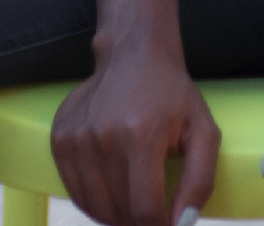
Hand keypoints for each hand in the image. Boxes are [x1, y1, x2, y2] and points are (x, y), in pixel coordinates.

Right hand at [51, 41, 220, 225]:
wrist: (132, 55)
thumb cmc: (172, 94)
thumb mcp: (203, 131)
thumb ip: (200, 181)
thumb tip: (182, 224)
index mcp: (140, 135)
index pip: (144, 210)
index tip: (169, 224)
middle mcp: (102, 137)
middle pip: (119, 213)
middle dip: (141, 222)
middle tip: (155, 211)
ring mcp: (76, 138)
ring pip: (96, 208)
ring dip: (118, 217)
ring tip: (135, 202)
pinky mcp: (60, 139)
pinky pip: (76, 193)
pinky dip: (96, 203)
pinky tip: (114, 190)